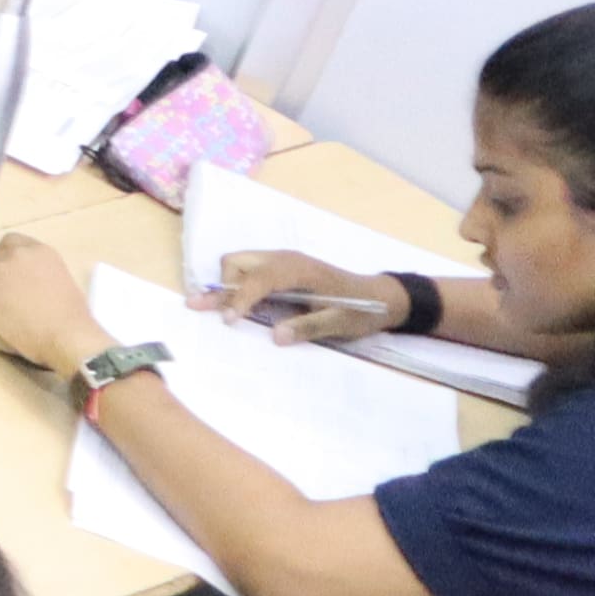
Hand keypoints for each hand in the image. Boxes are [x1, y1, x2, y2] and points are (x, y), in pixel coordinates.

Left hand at [0, 231, 92, 373]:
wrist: (66, 336)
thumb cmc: (71, 315)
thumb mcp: (59, 278)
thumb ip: (36, 270)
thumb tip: (21, 280)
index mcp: (36, 250)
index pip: (10, 242)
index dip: (6, 259)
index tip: (10, 275)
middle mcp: (11, 255)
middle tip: (4, 297)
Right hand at [200, 251, 392, 345]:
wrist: (380, 297)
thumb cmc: (361, 310)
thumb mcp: (340, 323)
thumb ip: (308, 327)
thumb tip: (275, 336)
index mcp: (299, 270)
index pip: (259, 278)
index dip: (240, 298)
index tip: (228, 320)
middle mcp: (285, 259)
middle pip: (236, 262)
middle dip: (223, 286)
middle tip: (214, 313)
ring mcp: (281, 262)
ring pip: (238, 264)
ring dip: (226, 286)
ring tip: (218, 311)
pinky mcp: (280, 269)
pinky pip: (248, 271)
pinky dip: (236, 286)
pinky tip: (233, 306)